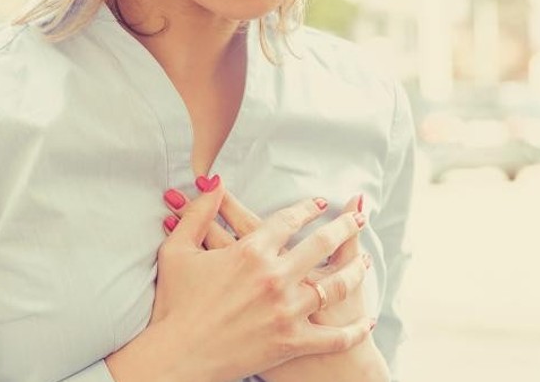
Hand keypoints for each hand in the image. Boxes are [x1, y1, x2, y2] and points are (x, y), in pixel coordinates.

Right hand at [108, 177, 373, 381]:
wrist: (177, 357)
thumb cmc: (173, 305)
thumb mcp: (178, 251)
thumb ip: (198, 213)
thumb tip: (216, 183)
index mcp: (250, 251)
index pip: (289, 220)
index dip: (308, 209)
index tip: (321, 204)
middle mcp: (275, 277)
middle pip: (321, 244)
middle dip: (344, 227)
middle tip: (359, 220)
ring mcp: (287, 311)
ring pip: (335, 285)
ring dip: (355, 271)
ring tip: (366, 263)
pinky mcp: (291, 342)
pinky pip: (334, 336)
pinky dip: (354, 330)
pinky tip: (366, 321)